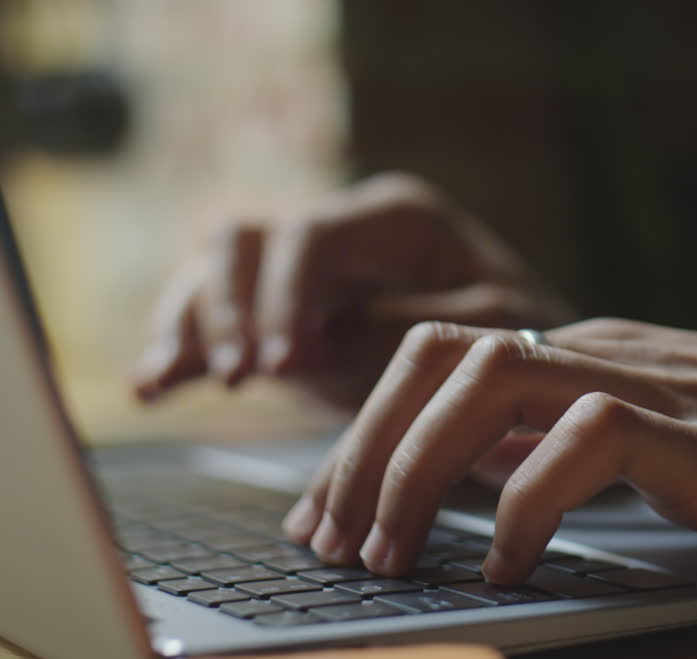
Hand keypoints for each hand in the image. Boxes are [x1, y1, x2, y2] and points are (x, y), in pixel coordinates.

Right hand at [132, 172, 573, 410]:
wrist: (531, 366)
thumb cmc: (528, 337)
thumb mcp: (495, 329)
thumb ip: (412, 328)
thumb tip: (326, 341)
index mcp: (396, 219)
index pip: (310, 237)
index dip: (285, 296)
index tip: (286, 362)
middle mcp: (342, 234)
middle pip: (245, 242)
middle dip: (231, 308)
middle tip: (242, 377)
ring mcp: (307, 274)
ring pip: (216, 271)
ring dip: (192, 323)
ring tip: (177, 381)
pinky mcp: (288, 317)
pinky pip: (217, 318)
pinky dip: (182, 346)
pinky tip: (152, 388)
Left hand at [280, 318, 696, 582]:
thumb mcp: (645, 438)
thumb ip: (561, 440)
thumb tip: (478, 471)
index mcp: (578, 353)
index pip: (435, 364)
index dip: (363, 435)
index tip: (326, 513)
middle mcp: (593, 350)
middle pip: (433, 360)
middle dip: (360, 451)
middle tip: (328, 541)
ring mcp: (638, 380)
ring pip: (483, 384)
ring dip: (416, 470)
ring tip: (389, 553)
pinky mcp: (685, 426)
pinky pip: (578, 445)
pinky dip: (523, 507)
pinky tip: (508, 565)